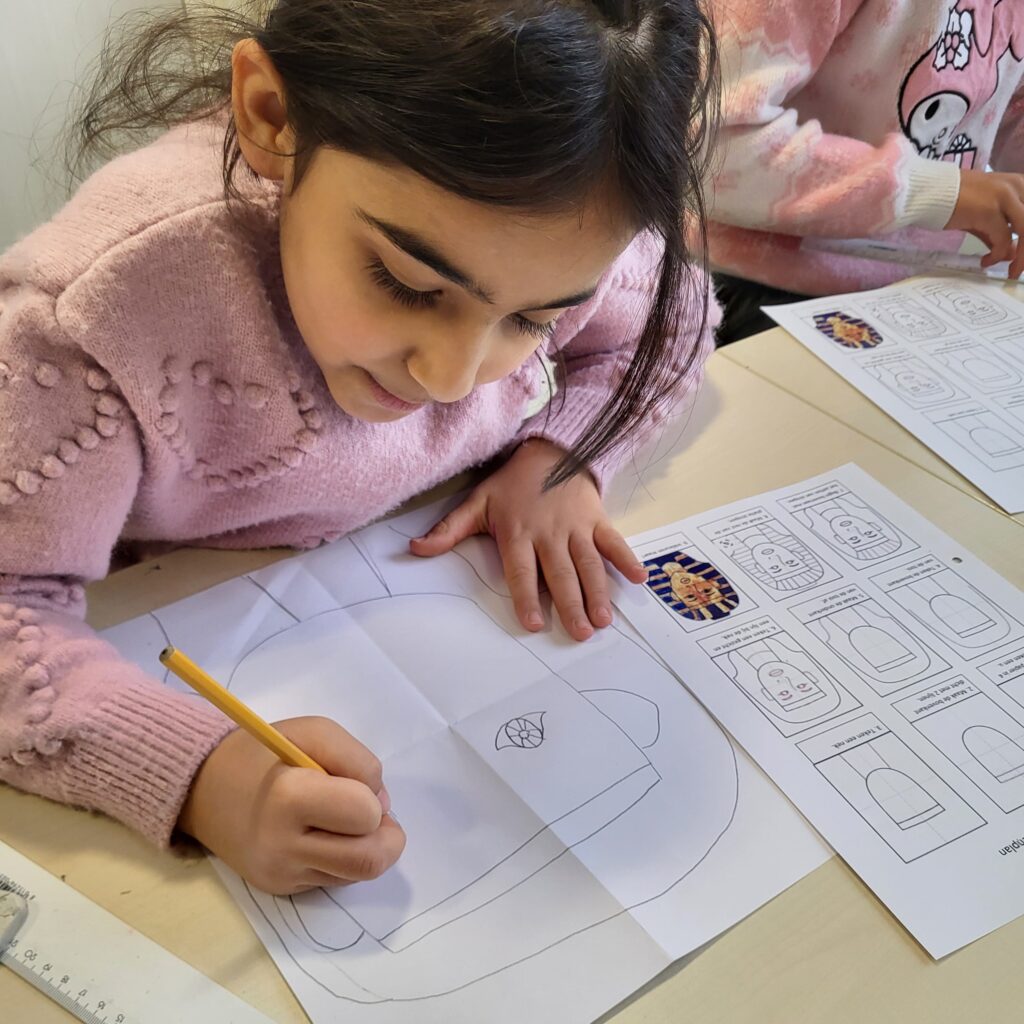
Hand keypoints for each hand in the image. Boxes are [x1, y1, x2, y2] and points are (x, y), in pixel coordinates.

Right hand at [178, 716, 404, 893]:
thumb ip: (358, 761)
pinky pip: (337, 881)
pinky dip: (345, 858)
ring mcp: (281, 874)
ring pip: (358, 875)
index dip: (372, 796)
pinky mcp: (282, 890)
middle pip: (368, 859)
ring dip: (369, 848)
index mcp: (289, 798)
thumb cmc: (266, 754)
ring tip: (349, 822)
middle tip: (367, 810)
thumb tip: (383, 805)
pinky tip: (325, 835)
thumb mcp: (314, 731)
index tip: (353, 783)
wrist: (205, 789)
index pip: (364, 814)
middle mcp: (283, 845)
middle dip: (384, 833)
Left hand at [409, 439, 647, 640]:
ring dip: (598, 592)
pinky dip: (626, 558)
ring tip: (603, 620)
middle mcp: (549, 533)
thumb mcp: (478, 502)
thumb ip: (449, 530)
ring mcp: (576, 526)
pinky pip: (613, 541)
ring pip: (588, 564)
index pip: (521, 571)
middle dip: (571, 605)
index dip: (526, 597)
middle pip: (560, 574)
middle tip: (580, 634)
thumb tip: (414, 549)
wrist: (550, 449)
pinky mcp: (597, 519)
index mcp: (518, 533)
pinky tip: (638, 579)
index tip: (533, 624)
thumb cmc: (512, 482)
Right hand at [946, 168, 1023, 277]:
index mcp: (1020, 184)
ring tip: (1013, 271)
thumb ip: (999, 235)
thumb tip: (1012, 254)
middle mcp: (1017, 187)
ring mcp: (1005, 197)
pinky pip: (1002, 240)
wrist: (930, 191)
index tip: (1021, 255)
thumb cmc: (954, 200)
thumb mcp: (983, 216)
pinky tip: (986, 261)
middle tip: (1019, 268)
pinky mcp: (989, 211)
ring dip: (1022, 257)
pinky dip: (997, 255)